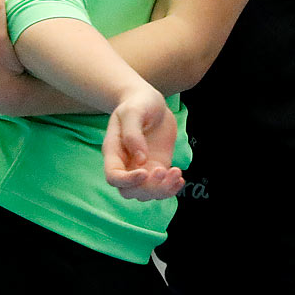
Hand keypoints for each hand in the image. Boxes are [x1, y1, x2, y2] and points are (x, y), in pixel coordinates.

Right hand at [103, 85, 183, 201]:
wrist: (150, 101)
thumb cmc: (138, 102)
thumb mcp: (134, 111)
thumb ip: (133, 134)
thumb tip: (141, 159)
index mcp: (113, 151)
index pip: (113, 177)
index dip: (128, 181)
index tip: (145, 172)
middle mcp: (125, 164)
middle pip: (129, 191)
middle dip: (147, 188)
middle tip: (163, 170)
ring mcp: (141, 167)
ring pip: (145, 193)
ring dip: (162, 190)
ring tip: (176, 172)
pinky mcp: (156, 166)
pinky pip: (160, 187)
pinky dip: (170, 188)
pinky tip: (181, 178)